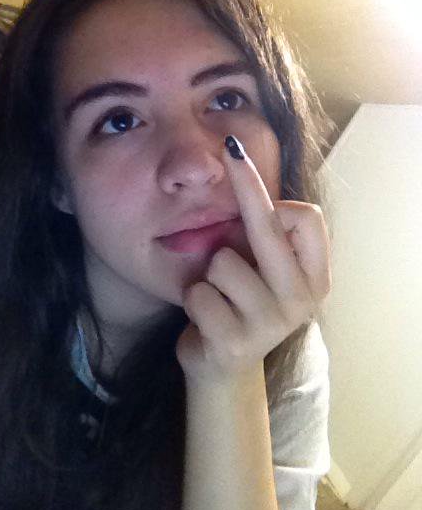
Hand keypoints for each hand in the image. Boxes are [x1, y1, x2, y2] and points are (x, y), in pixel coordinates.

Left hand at [175, 135, 331, 384]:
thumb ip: (267, 235)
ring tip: (219, 292)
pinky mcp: (234, 342)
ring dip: (210, 271)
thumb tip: (243, 164)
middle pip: (268, 227)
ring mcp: (270, 324)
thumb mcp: (264, 268)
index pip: (307, 218)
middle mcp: (301, 300)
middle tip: (229, 145)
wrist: (222, 364)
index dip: (274, 195)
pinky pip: (199, 292)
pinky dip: (194, 298)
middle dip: (246, 184)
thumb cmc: (242, 302)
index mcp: (315, 278)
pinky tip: (206, 316)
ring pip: (224, 261)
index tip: (244, 167)